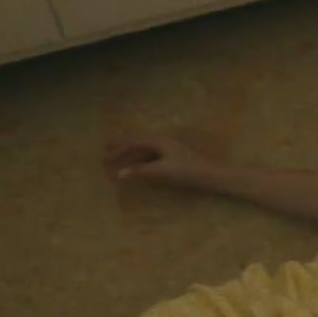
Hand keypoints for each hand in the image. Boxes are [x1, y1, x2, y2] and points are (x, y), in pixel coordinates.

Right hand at [103, 133, 217, 188]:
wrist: (213, 175)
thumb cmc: (189, 172)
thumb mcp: (163, 171)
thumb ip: (141, 172)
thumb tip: (120, 174)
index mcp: (159, 140)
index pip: (133, 142)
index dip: (117, 149)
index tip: (104, 156)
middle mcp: (164, 140)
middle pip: (138, 141)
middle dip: (122, 144)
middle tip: (105, 147)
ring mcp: (171, 148)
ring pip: (145, 147)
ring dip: (132, 151)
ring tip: (119, 155)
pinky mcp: (177, 157)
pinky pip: (153, 154)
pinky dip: (142, 158)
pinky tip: (140, 164)